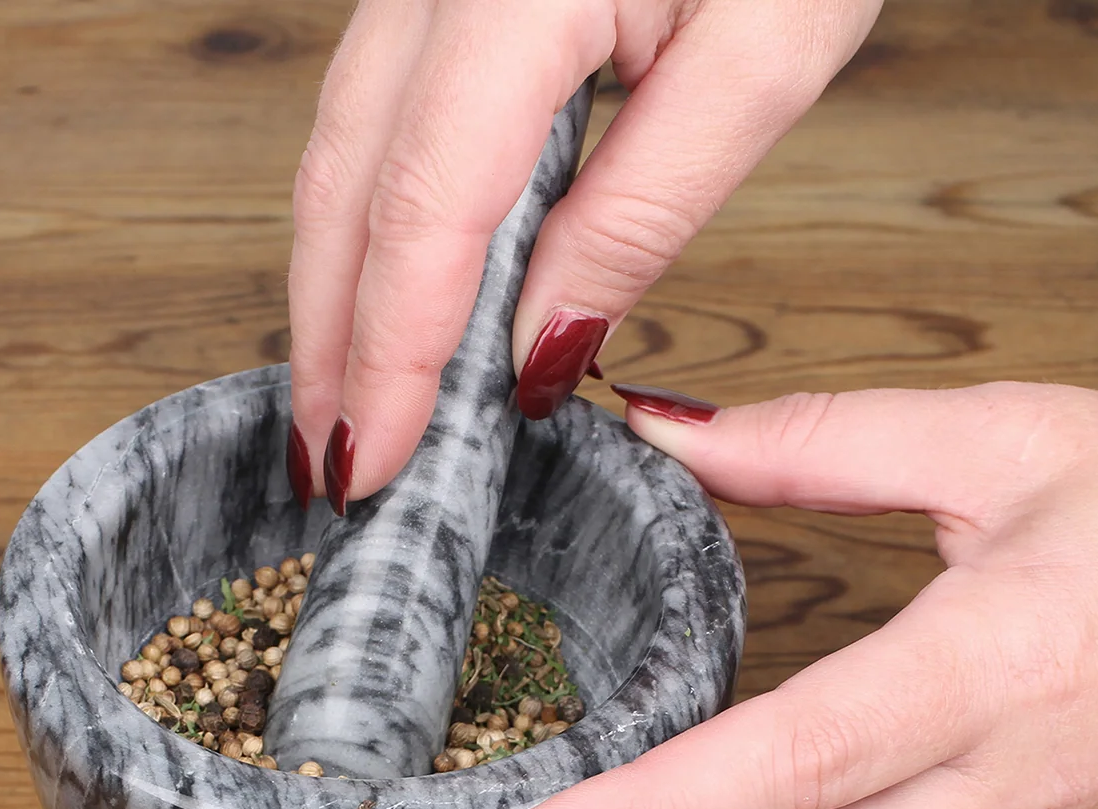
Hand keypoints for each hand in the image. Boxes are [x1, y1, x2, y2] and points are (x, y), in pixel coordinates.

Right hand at [284, 0, 882, 510]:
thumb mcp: (767, 56)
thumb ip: (643, 209)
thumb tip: (538, 350)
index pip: (426, 208)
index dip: (390, 350)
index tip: (375, 460)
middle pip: (348, 179)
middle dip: (331, 334)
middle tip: (332, 462)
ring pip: (345, 142)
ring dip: (338, 280)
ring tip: (346, 398)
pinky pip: (381, 106)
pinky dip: (374, 212)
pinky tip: (386, 286)